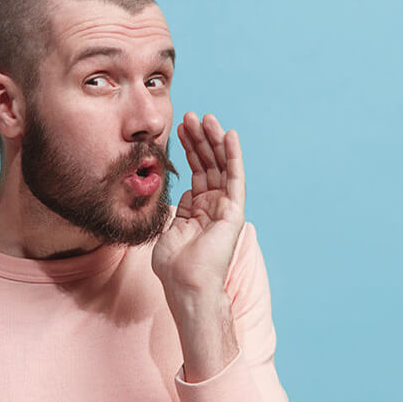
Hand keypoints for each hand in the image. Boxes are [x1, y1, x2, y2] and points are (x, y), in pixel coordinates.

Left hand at [152, 111, 245, 296]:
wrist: (186, 285)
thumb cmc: (174, 266)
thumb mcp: (167, 230)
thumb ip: (173, 209)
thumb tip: (178, 192)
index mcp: (198, 210)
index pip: (196, 173)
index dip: (189, 150)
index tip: (179, 129)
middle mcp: (214, 206)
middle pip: (209, 165)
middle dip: (200, 139)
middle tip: (190, 116)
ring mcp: (225, 208)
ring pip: (222, 166)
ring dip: (214, 141)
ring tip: (205, 118)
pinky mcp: (234, 211)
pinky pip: (235, 178)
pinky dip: (233, 155)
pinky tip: (229, 135)